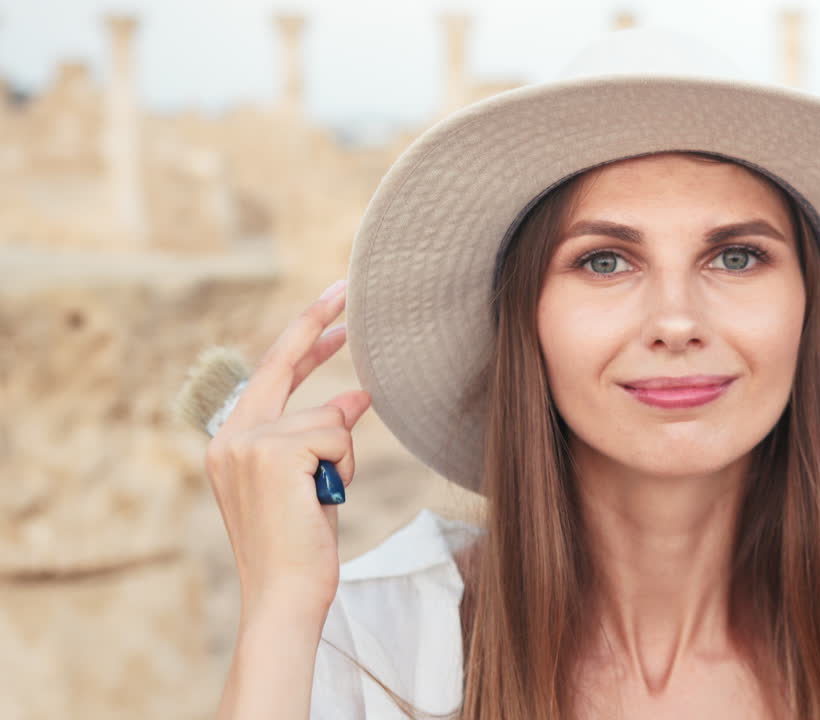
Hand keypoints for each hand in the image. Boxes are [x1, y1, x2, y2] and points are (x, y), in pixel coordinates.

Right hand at [204, 279, 372, 624]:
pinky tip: (321, 499)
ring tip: (322, 500)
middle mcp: (231, 436)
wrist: (284, 594)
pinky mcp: (274, 451)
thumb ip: (323, 436)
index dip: (303, 340)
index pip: (271, 375)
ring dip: (344, 460)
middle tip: (347, 287)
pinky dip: (344, 468)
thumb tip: (357, 394)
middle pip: (282, 362)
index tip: (331, 307)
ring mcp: (248, 441)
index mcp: (232, 442)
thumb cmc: (301, 546)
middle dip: (318, 322)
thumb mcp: (314, 480)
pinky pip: (338, 436)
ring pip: (331, 418)